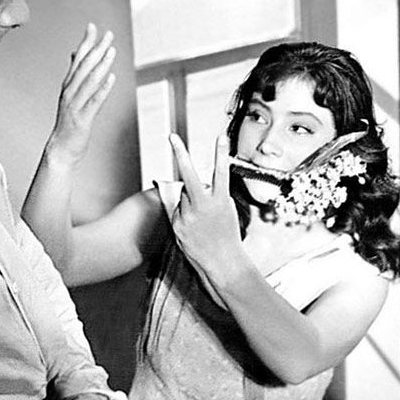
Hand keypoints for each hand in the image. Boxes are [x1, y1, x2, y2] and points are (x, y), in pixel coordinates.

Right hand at [46, 24, 115, 165]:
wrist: (60, 148)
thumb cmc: (69, 122)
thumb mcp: (70, 95)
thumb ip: (74, 74)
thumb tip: (74, 54)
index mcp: (68, 86)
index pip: (77, 59)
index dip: (85, 42)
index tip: (92, 26)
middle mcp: (70, 92)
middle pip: (84, 66)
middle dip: (96, 48)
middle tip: (108, 34)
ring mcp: (75, 105)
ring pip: (89, 81)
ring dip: (101, 65)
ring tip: (111, 50)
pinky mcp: (82, 119)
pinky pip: (93, 102)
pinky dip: (102, 89)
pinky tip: (111, 78)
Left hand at [168, 134, 245, 293]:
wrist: (221, 262)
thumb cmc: (227, 236)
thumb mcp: (227, 210)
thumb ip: (214, 195)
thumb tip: (199, 184)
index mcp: (220, 201)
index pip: (221, 172)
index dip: (222, 154)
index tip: (221, 137)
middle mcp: (203, 206)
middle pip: (188, 175)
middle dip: (180, 154)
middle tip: (172, 137)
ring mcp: (188, 215)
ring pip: (183, 196)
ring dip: (189, 201)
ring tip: (201, 220)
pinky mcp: (177, 225)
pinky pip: (178, 210)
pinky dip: (183, 214)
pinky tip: (193, 227)